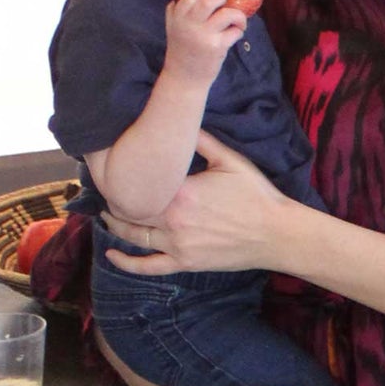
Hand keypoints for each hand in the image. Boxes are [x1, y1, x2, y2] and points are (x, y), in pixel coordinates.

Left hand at [102, 133, 297, 278]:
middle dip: (115, 200)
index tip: (113, 167)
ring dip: (116, 225)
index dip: (123, 175)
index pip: (140, 182)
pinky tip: (112, 254)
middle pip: (131, 209)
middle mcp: (173, 219)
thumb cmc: (256, 194)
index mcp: (181, 191)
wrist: (277, 233)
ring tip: (107, 214)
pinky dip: (127, 262)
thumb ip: (200, 140)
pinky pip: (149, 266)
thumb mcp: (230, 159)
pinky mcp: (186, 262)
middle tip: (106, 189)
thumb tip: (178, 118)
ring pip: (134, 236)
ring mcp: (178, 244)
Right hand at [160, 0, 246, 89]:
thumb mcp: (174, 26)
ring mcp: (204, 35)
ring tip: (237, 22)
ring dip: (238, 16)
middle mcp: (189, 23)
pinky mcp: (217, 47)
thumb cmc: (183, 49)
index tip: (212, 0)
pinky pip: (235, 31)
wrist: (184, 77)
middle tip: (225, 3)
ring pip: (228, 14)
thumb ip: (180, 9)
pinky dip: (239, 31)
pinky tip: (234, 35)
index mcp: (177, 15)